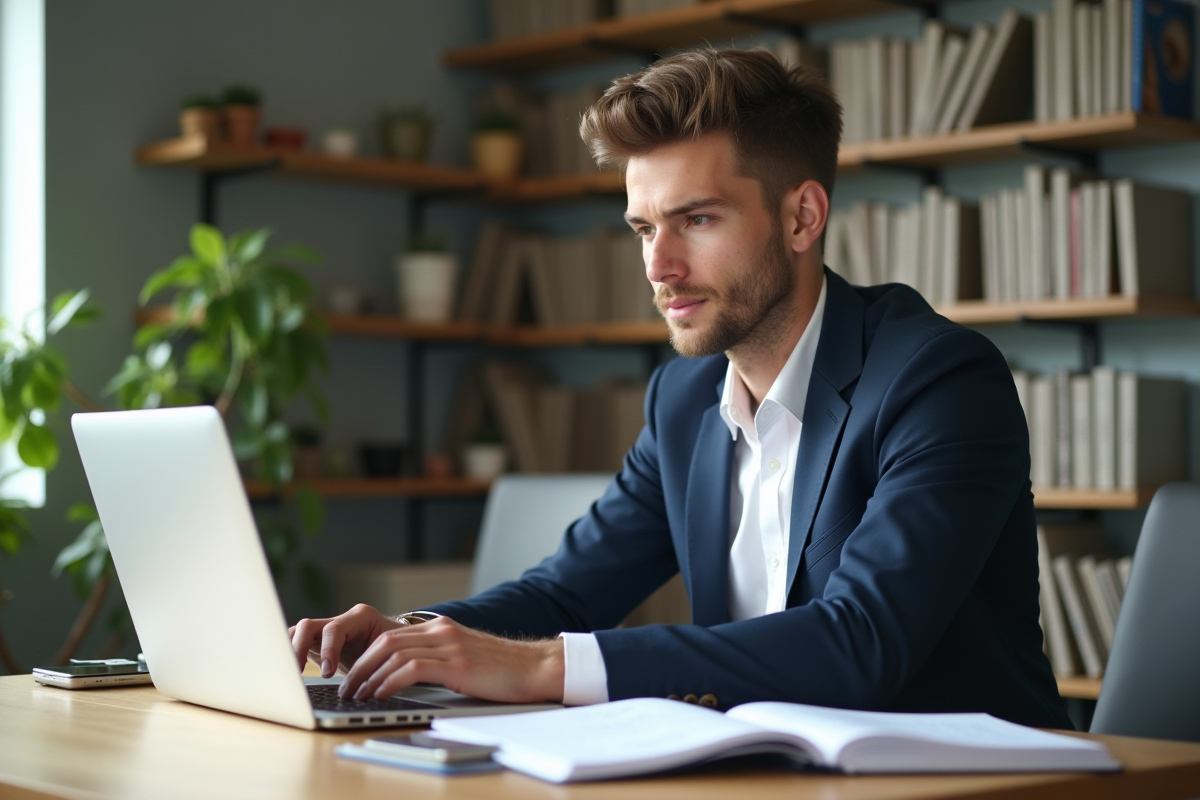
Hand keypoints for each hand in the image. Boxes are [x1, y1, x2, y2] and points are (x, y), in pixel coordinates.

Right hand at [289, 604, 401, 678]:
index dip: (328, 649)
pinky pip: (294, 643)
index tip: (327, 673)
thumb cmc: (393, 649)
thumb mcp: (391, 652)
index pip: (335, 628)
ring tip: (286, 676)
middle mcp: (338, 620)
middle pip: (308, 626)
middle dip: (299, 649)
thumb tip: (372, 684)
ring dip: (288, 652)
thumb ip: (380, 661)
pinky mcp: (314, 643)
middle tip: (298, 675)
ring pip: (296, 633)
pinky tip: (285, 674)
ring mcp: (323, 630)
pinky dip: (287, 656)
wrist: (391, 646)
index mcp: (360, 617)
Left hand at [339, 616, 564, 703]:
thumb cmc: (502, 669)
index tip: (353, 675)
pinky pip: (411, 669)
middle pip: (385, 641)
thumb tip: (407, 675)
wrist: (535, 667)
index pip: (390, 635)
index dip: (366, 655)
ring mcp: (449, 646)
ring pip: (393, 654)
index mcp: (441, 628)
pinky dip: (390, 682)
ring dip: (369, 676)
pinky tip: (381, 694)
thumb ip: (439, 657)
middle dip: (360, 666)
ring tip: (358, 695)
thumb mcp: (464, 656)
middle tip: (346, 687)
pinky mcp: (457, 665)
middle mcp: (442, 631)